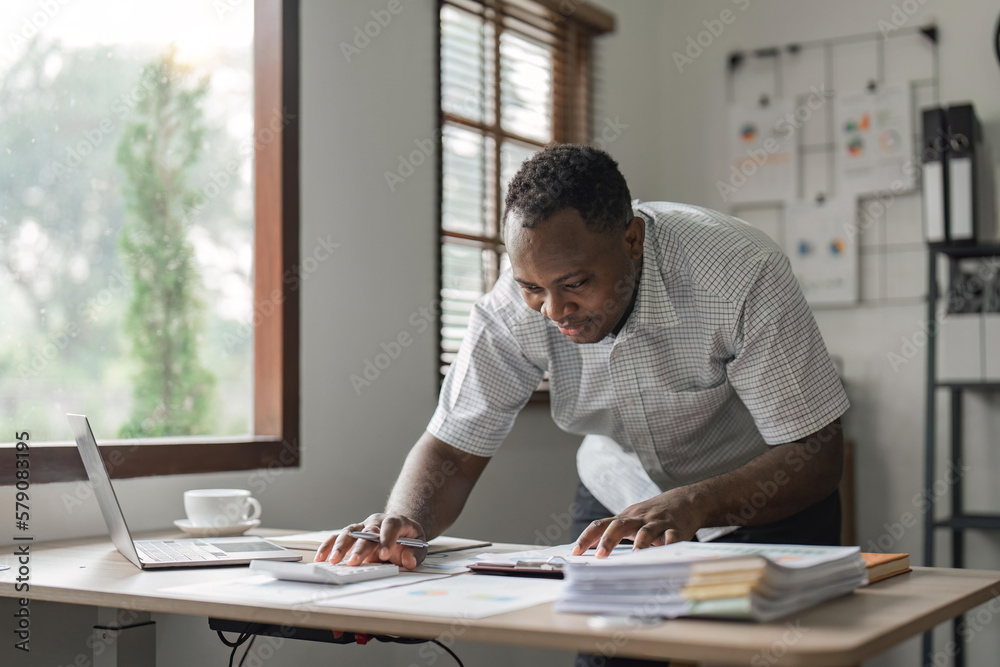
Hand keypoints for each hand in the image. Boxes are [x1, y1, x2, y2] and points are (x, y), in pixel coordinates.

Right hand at [314, 513, 427, 569]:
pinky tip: (321, 557)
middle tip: (355, 562)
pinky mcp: (352, 534)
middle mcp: (376, 522)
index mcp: (395, 522)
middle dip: (360, 547)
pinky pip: (338, 537)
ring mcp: (363, 527)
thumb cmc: (408, 539)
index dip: (387, 539)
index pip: (391, 526)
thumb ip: (415, 554)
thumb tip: (409, 561)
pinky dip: (328, 546)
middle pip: (367, 531)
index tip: (384, 555)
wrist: (399, 529)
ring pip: (350, 532)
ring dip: (341, 546)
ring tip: (333, 561)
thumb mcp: (419, 545)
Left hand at [571, 491, 702, 557]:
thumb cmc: (652, 515)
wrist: (686, 500)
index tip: (575, 553)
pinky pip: (672, 537)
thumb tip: (590, 550)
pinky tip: (665, 553)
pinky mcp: (676, 529)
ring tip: (634, 557)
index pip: (600, 525)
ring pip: (646, 531)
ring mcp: (657, 523)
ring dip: (639, 543)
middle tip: (600, 556)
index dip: (586, 538)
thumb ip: (613, 533)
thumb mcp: (632, 519)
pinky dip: (669, 545)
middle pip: (619, 526)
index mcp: (625, 518)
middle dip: (608, 540)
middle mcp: (639, 518)